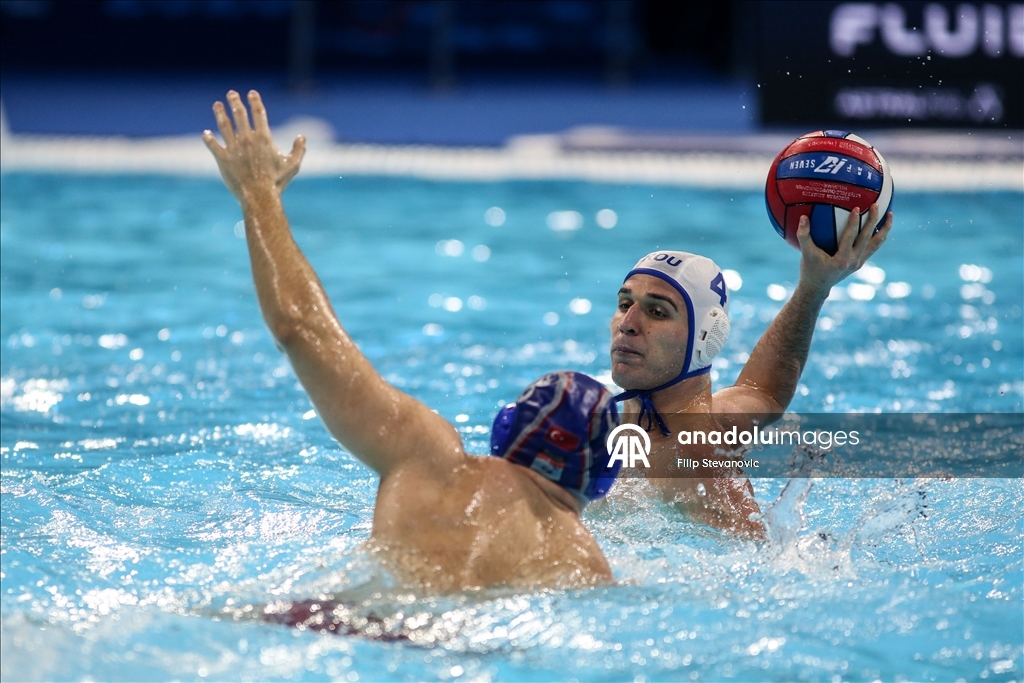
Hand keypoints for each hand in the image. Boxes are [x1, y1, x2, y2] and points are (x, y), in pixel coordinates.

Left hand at [202, 90, 305, 204]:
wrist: (259, 197)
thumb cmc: (277, 182)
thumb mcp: (293, 166)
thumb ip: (299, 150)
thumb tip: (302, 137)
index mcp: (263, 138)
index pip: (259, 113)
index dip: (255, 101)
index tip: (251, 93)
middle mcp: (247, 139)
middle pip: (239, 114)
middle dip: (235, 102)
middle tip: (231, 94)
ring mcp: (233, 148)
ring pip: (224, 126)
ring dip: (220, 114)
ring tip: (217, 105)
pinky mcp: (223, 159)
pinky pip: (213, 146)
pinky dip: (209, 139)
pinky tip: (206, 134)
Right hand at [795, 203, 892, 297]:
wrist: (818, 288)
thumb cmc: (810, 270)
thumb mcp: (806, 253)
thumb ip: (804, 236)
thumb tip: (803, 217)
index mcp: (842, 260)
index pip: (850, 237)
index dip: (854, 223)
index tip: (857, 208)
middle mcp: (854, 261)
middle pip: (868, 238)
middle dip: (873, 221)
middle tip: (875, 205)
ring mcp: (859, 262)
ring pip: (877, 244)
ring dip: (884, 229)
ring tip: (890, 214)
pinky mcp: (860, 262)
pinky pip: (874, 246)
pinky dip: (879, 236)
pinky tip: (881, 225)